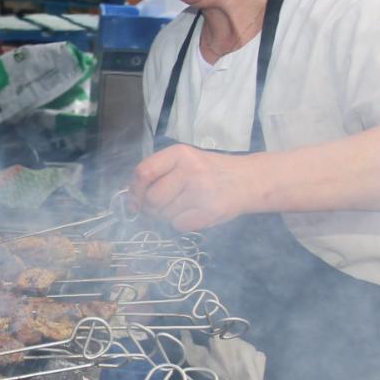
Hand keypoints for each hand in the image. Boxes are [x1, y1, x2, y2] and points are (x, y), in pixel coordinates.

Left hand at [129, 144, 257, 230]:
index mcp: (180, 154)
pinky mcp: (210, 211)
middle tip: (163, 206)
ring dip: (168, 216)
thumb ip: (159, 174)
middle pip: (152, 198)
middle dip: (151, 208)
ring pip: (164, 215)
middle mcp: (191, 170)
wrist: (248, 180)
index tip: (134, 201)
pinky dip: (181, 224)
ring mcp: (202, 191)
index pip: (144, 172)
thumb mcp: (185, 162)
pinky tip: (194, 213)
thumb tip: (130, 198)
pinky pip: (178, 226)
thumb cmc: (210, 172)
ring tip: (185, 206)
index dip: (134, 191)